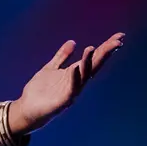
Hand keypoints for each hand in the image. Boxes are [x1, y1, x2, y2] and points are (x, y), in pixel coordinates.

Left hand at [9, 33, 124, 133]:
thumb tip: (73, 42)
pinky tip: (75, 68)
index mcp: (74, 73)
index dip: (106, 47)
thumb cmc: (39, 91)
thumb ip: (62, 57)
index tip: (119, 36)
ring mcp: (71, 91)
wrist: (26, 109)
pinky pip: (71, 89)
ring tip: (92, 47)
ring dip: (88, 62)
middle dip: (105, 53)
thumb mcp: (50, 69)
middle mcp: (77, 81)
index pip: (94, 58)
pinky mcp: (63, 101)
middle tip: (118, 40)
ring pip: (84, 75)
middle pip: (94, 65)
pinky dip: (75, 79)